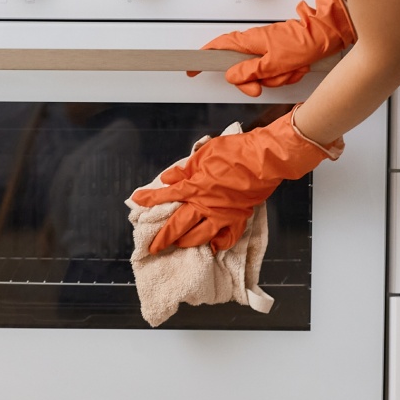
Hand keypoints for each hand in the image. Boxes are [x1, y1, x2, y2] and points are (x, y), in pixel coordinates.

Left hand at [131, 109, 342, 253]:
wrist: (263, 159)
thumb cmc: (234, 152)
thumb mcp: (204, 153)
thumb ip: (185, 169)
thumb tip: (169, 178)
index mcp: (194, 186)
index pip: (165, 196)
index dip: (149, 199)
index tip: (136, 202)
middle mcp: (204, 205)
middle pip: (178, 225)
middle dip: (163, 237)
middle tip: (153, 247)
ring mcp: (221, 215)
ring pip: (199, 236)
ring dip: (186, 242)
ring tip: (179, 245)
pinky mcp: (238, 219)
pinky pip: (226, 238)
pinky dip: (218, 244)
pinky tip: (212, 248)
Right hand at [196, 0, 355, 96]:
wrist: (326, 34)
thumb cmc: (304, 41)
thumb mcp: (274, 63)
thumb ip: (251, 72)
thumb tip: (234, 76)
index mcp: (249, 42)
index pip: (217, 48)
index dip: (203, 58)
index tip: (193, 68)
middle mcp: (255, 44)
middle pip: (241, 70)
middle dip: (253, 81)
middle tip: (261, 85)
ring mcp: (267, 50)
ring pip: (261, 74)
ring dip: (275, 78)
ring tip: (289, 70)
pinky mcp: (279, 54)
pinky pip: (275, 72)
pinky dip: (285, 74)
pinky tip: (295, 68)